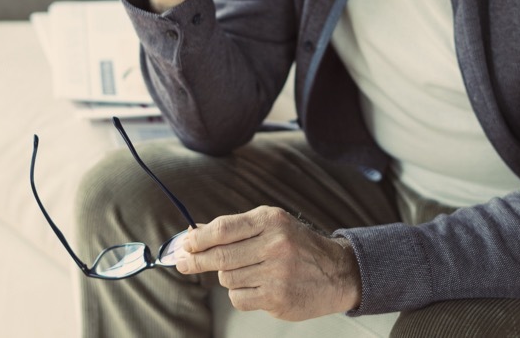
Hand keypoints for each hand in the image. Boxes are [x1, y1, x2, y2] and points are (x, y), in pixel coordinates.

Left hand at [173, 206, 361, 320]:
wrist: (337, 272)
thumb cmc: (299, 246)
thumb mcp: (272, 225)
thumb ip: (234, 228)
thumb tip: (193, 233)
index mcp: (271, 221)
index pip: (224, 229)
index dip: (198, 238)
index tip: (184, 244)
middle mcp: (275, 245)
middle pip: (221, 256)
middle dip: (196, 260)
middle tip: (182, 262)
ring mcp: (277, 273)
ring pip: (228, 278)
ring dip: (228, 276)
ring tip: (246, 271)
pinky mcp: (277, 298)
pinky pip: (239, 298)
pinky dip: (240, 293)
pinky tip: (256, 286)